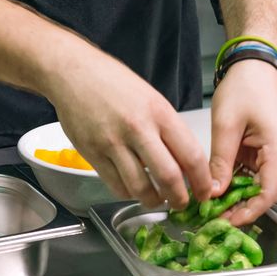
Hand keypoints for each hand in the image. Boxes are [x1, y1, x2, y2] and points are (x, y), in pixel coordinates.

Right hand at [46, 57, 214, 209]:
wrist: (72, 72)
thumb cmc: (112, 81)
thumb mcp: (151, 98)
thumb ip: (167, 129)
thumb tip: (184, 162)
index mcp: (159, 112)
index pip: (191, 155)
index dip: (202, 181)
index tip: (205, 192)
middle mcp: (137, 128)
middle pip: (168, 177)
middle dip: (180, 199)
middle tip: (182, 203)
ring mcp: (113, 142)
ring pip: (140, 188)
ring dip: (153, 201)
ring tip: (157, 200)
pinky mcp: (92, 153)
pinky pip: (116, 185)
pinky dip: (129, 193)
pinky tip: (133, 189)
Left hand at [209, 61, 276, 225]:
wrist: (254, 64)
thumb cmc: (244, 88)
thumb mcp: (226, 126)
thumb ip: (221, 162)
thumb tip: (213, 192)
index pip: (268, 194)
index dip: (248, 212)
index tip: (227, 223)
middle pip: (262, 192)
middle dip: (238, 208)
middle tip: (211, 219)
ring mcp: (272, 151)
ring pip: (254, 183)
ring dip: (234, 196)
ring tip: (209, 208)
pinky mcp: (262, 147)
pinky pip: (249, 171)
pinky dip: (233, 181)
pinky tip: (214, 189)